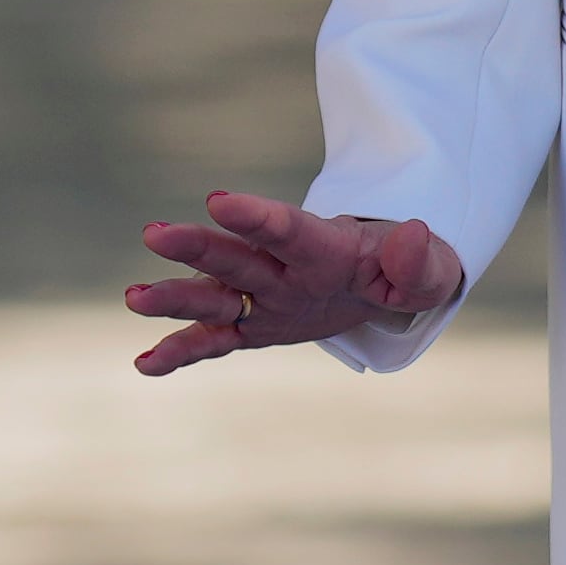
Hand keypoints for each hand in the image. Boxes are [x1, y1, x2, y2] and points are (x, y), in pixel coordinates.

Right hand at [126, 191, 466, 376]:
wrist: (377, 279)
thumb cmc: (405, 271)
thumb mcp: (432, 273)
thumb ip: (421, 262)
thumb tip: (413, 235)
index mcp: (325, 248)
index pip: (290, 229)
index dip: (257, 216)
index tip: (218, 200)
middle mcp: (282, 268)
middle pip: (237, 256)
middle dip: (198, 246)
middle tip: (155, 232)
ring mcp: (262, 297)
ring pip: (214, 296)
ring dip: (175, 296)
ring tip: (133, 297)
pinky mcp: (253, 327)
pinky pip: (214, 340)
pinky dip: (180, 350)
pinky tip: (145, 364)